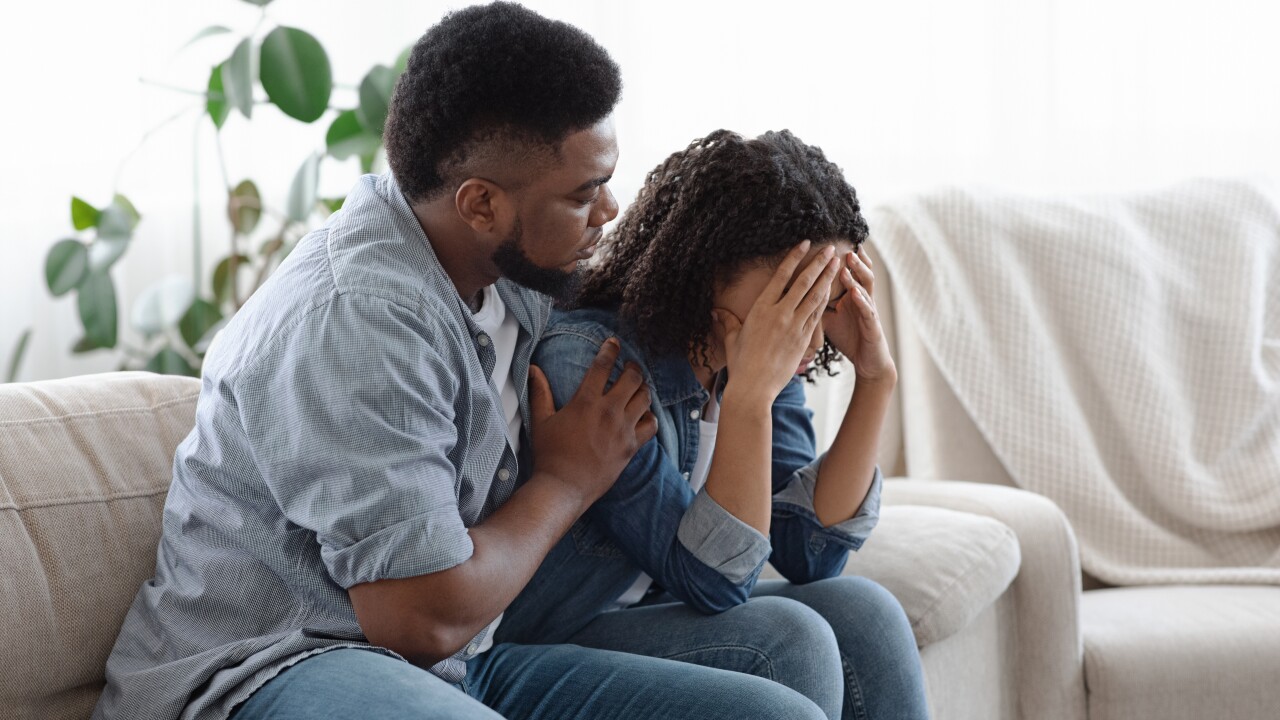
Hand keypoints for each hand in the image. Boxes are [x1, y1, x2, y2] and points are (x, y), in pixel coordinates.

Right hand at [527, 339, 656, 507]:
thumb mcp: (540, 421)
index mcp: (585, 402)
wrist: (563, 487)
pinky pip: (651, 424)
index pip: (603, 365)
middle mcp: (608, 412)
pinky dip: (650, 416)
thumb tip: (534, 369)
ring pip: (645, 398)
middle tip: (630, 366)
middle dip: (633, 367)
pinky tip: (643, 414)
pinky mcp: (631, 446)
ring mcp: (623, 430)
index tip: (613, 343)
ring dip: (643, 389)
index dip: (610, 350)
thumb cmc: (549, 455)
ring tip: (638, 387)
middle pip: (632, 378)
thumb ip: (540, 392)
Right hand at [715, 241, 841, 402]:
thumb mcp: (732, 339)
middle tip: (830, 250)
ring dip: (827, 279)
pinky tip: (832, 291)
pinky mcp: (803, 340)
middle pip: (803, 283)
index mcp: (761, 309)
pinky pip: (817, 316)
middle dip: (818, 264)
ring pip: (815, 297)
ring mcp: (794, 327)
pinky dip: (825, 301)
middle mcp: (780, 314)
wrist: (754, 387)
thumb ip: (727, 322)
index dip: (794, 257)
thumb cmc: (741, 363)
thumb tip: (716, 311)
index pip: (781, 276)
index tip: (805, 244)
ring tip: (837, 265)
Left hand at [823, 246, 895, 383]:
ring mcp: (869, 311)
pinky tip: (855, 292)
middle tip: (838, 243)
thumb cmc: (849, 337)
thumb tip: (795, 293)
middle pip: (857, 274)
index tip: (828, 242)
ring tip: (848, 261)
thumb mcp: (829, 318)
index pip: (845, 272)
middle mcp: (861, 299)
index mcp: (851, 296)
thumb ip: (816, 303)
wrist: (868, 362)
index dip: (839, 259)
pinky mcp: (873, 326)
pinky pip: (868, 310)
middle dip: (850, 258)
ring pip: (865, 287)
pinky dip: (862, 300)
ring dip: (856, 273)